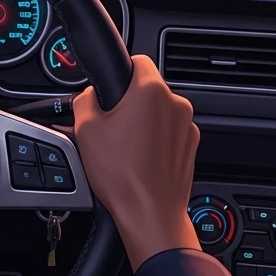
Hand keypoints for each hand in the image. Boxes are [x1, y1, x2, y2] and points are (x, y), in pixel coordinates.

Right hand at [74, 54, 199, 270]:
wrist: (149, 214)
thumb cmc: (121, 174)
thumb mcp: (86, 129)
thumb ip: (84, 100)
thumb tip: (89, 95)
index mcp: (151, 91)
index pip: (137, 60)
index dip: (120, 70)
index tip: (110, 85)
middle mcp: (176, 104)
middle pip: (147, 88)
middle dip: (128, 101)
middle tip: (109, 124)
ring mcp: (187, 127)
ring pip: (158, 112)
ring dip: (142, 121)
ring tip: (122, 147)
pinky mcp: (191, 147)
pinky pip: (168, 132)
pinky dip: (154, 139)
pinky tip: (137, 158)